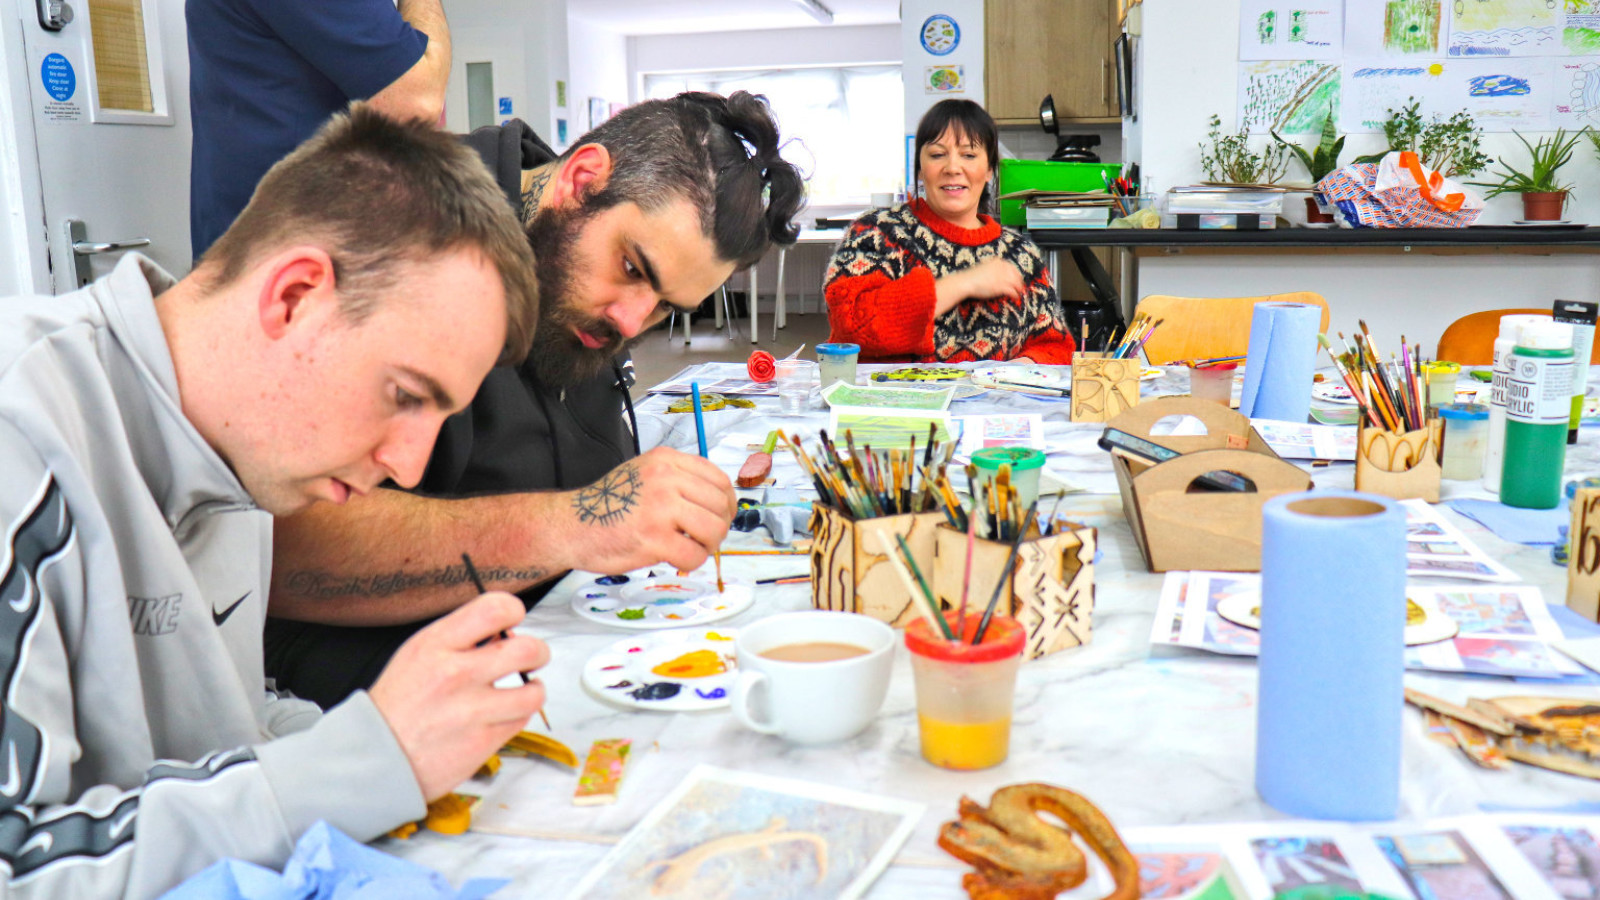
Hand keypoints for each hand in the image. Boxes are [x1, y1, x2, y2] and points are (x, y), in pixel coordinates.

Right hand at [369, 592, 548, 799]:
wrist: (376, 757)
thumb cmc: (399, 704)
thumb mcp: (418, 654)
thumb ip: (459, 637)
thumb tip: (503, 629)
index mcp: (437, 645)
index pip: (494, 609)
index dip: (513, 611)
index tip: (513, 621)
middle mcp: (456, 674)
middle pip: (527, 650)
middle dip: (538, 651)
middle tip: (531, 657)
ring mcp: (471, 711)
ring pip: (533, 692)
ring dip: (534, 689)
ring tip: (524, 690)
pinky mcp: (482, 742)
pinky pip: (521, 721)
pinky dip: (517, 716)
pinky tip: (504, 713)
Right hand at [563, 447, 736, 572]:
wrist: (570, 525)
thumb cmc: (606, 505)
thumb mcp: (643, 474)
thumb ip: (678, 481)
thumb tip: (716, 504)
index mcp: (665, 460)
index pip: (718, 479)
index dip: (726, 503)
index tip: (721, 516)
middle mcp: (665, 479)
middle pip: (720, 505)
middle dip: (719, 527)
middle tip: (704, 538)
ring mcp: (660, 508)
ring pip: (714, 530)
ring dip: (708, 546)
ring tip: (690, 548)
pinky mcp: (654, 538)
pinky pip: (694, 555)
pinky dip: (691, 562)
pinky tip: (675, 559)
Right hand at [935, 257, 1025, 314]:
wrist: (965, 282)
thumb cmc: (971, 277)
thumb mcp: (984, 268)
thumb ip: (992, 270)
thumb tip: (997, 276)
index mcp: (998, 262)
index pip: (1012, 267)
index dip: (1016, 274)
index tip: (1017, 280)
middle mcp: (1002, 268)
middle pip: (1016, 275)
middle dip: (1019, 282)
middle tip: (1021, 288)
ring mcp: (1002, 277)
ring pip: (1016, 283)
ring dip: (1019, 289)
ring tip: (1019, 293)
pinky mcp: (1001, 286)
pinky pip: (1013, 291)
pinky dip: (1015, 295)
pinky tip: (1015, 297)